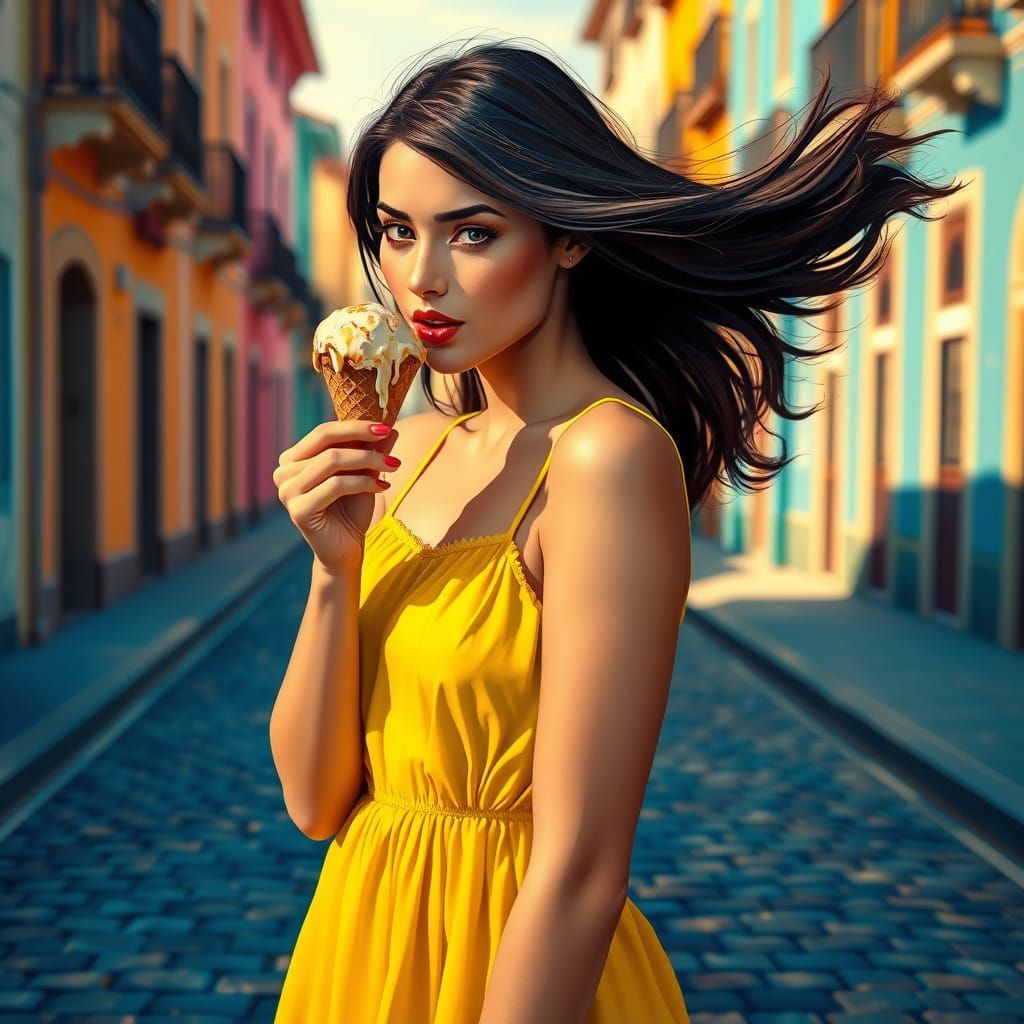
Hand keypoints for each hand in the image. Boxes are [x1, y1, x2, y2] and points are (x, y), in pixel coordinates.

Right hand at [274, 419, 400, 577]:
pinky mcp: (298, 510)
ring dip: (368, 461)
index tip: (384, 427)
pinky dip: (363, 482)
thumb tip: (390, 428)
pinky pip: (335, 485)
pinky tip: (382, 486)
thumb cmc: (352, 510)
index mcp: (293, 459)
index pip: (323, 432)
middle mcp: (283, 473)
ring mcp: (287, 491)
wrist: (346, 550)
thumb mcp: (364, 474)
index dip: (354, 426)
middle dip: (363, 441)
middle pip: (327, 443)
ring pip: (332, 462)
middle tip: (389, 441)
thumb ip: (371, 452)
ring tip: (393, 467)